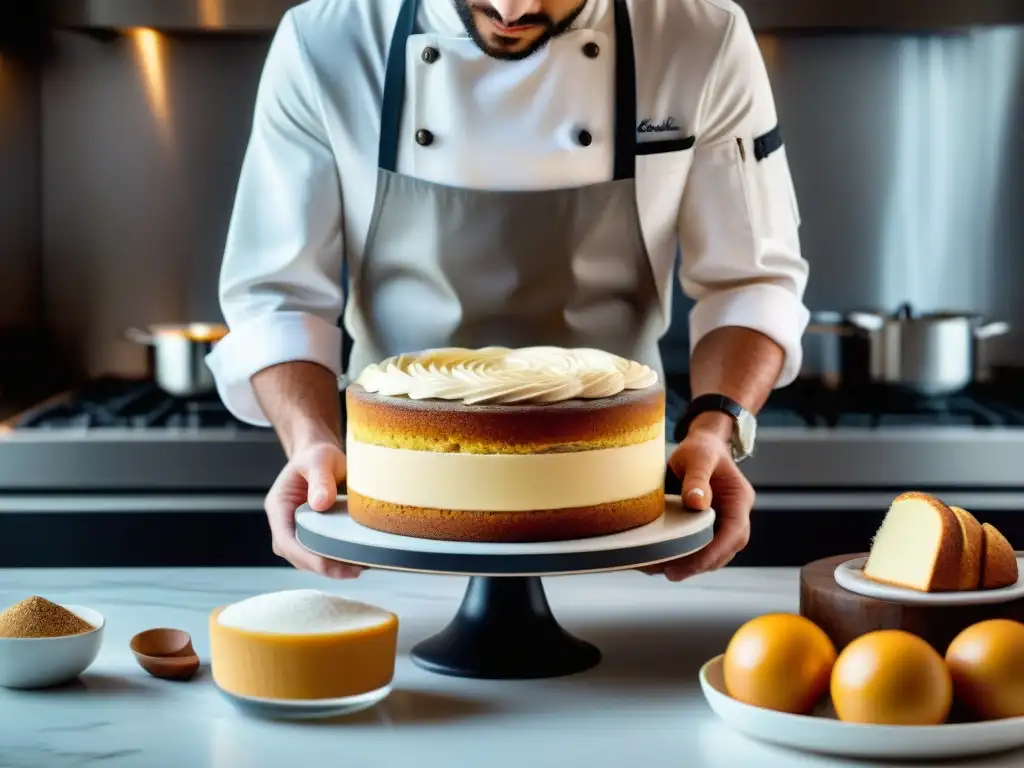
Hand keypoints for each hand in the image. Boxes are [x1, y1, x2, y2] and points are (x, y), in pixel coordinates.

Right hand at [265, 442, 363, 578]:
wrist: (321, 455)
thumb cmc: (318, 454)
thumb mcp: (320, 459)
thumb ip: (320, 478)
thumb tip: (320, 504)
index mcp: (279, 507)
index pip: (286, 541)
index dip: (307, 558)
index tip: (331, 565)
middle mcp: (285, 523)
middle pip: (297, 556)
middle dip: (323, 567)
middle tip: (354, 571)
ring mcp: (297, 531)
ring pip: (308, 559)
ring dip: (331, 567)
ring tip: (359, 568)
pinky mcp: (313, 534)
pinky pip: (320, 552)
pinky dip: (336, 559)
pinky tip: (357, 560)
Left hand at [646, 414, 753, 581]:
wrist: (702, 444)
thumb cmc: (701, 449)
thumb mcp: (698, 457)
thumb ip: (697, 478)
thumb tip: (697, 503)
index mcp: (739, 499)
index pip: (733, 533)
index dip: (713, 552)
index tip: (690, 564)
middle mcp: (736, 515)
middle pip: (726, 550)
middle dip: (700, 565)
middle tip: (671, 573)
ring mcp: (725, 522)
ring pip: (715, 553)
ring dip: (693, 565)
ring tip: (664, 570)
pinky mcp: (711, 526)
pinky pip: (703, 547)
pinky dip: (687, 556)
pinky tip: (665, 560)